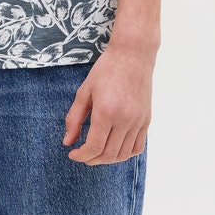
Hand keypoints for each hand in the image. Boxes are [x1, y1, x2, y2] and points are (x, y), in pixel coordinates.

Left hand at [62, 44, 152, 164]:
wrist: (133, 55)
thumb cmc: (106, 70)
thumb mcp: (84, 92)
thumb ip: (75, 118)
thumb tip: (67, 142)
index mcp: (106, 112)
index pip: (94, 147)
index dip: (81, 156)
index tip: (73, 153)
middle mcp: (125, 119)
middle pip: (108, 154)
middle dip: (92, 160)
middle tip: (82, 155)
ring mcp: (138, 121)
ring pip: (123, 154)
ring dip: (108, 159)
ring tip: (96, 153)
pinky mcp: (146, 119)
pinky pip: (137, 147)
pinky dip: (125, 154)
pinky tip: (114, 148)